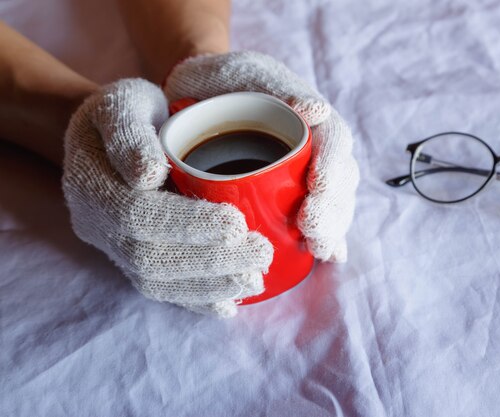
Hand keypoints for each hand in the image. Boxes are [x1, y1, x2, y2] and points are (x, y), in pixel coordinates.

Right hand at [63, 79, 272, 316]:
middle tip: (262, 254)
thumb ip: (129, 133)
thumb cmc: (127, 111)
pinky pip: (161, 288)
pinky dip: (197, 298)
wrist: (109, 136)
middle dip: (211, 261)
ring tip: (255, 280)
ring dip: (210, 285)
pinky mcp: (132, 259)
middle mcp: (98, 223)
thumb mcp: (123, 102)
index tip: (237, 224)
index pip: (137, 214)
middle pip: (151, 257)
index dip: (186, 223)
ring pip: (157, 282)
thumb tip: (148, 174)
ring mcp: (113, 246)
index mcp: (92, 182)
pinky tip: (230, 303)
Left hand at [165, 51, 359, 261]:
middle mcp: (317, 150)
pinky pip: (313, 219)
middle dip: (332, 209)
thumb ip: (280, 88)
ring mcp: (306, 177)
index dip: (332, 167)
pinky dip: (323, 239)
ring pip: (332, 205)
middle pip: (340, 182)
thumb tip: (317, 111)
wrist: (198, 100)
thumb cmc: (224, 83)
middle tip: (313, 228)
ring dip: (331, 229)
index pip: (334, 143)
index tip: (318, 188)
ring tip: (319, 248)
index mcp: (312, 118)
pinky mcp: (290, 198)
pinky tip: (327, 257)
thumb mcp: (249, 74)